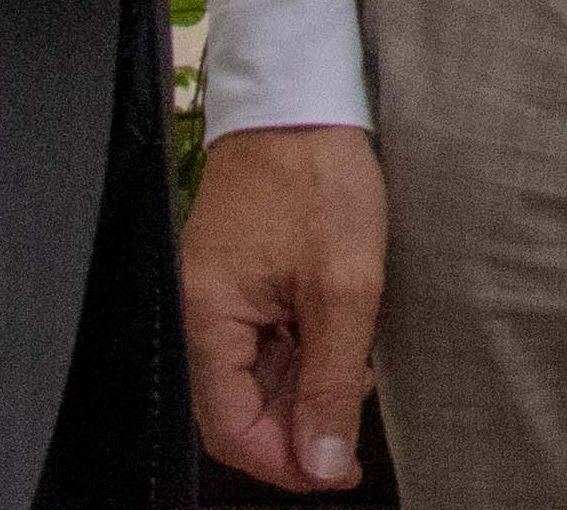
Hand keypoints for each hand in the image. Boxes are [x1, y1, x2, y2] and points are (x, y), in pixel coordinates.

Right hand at [182, 121, 386, 491]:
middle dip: (299, 425)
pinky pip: (269, 338)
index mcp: (210, 318)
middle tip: (357, 425)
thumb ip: (332, 381)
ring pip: (260, 375)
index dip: (283, 461)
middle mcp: (205, 312)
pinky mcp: (248, 276)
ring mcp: (225, 294)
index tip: (338, 471)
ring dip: (308, 386)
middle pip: (241, 405)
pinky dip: (307, 350)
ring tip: (360, 369)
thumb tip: (323, 464)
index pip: (229, 427)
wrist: (305, 95)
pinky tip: (348, 336)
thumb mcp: (343, 286)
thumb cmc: (319, 176)